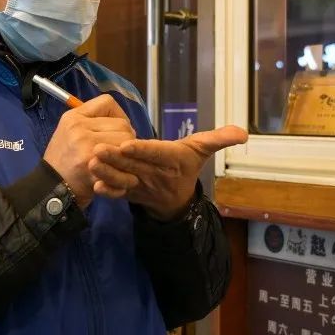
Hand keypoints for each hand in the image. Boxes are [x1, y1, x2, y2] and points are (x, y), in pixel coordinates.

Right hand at [43, 95, 137, 208]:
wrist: (50, 187)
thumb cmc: (63, 158)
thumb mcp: (68, 130)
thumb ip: (92, 121)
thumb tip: (123, 122)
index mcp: (74, 118)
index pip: (107, 103)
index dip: (117, 114)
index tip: (115, 128)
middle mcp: (80, 130)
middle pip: (122, 125)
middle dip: (126, 138)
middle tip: (119, 151)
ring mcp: (87, 150)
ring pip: (127, 144)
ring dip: (128, 156)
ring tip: (120, 164)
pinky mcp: (95, 170)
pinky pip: (123, 166)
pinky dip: (126, 175)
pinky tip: (120, 178)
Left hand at [88, 125, 248, 220]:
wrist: (175, 201)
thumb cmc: (186, 167)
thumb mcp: (202, 151)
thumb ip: (218, 139)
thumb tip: (244, 133)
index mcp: (171, 160)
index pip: (157, 153)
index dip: (143, 149)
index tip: (128, 144)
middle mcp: (155, 173)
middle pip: (135, 165)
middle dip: (116, 158)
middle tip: (98, 147)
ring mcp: (141, 185)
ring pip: (123, 178)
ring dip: (107, 172)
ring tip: (90, 161)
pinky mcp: (130, 193)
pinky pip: (118, 193)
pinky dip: (107, 191)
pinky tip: (94, 184)